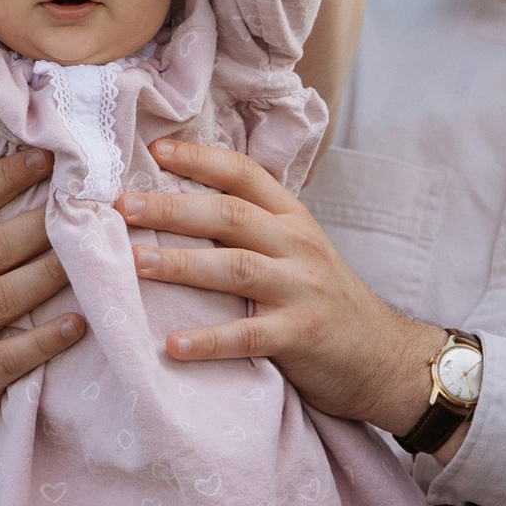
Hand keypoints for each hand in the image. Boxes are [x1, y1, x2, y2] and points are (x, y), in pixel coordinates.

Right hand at [0, 150, 83, 476]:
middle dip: (46, 223)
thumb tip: (40, 176)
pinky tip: (80, 322)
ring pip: (7, 295)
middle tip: (93, 203)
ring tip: (96, 254)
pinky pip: (13, 354)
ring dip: (54, 273)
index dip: (5, 176)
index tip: (48, 158)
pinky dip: (49, 338)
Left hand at [120, 136, 445, 427]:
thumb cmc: (324, 301)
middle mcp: (298, 245)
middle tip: (123, 205)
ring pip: (235, 268)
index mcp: (292, 218)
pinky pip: (248, 336)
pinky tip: (172, 344)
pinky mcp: (301, 335)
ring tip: (135, 263)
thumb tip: (179, 205)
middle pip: (230, 216)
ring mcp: (301, 289)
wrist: (382, 356)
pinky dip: (208, 341)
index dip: (199, 159)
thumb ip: (253, 228)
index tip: (154, 150)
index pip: (244, 174)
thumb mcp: (297, 250)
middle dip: (172, 208)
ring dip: (181, 265)